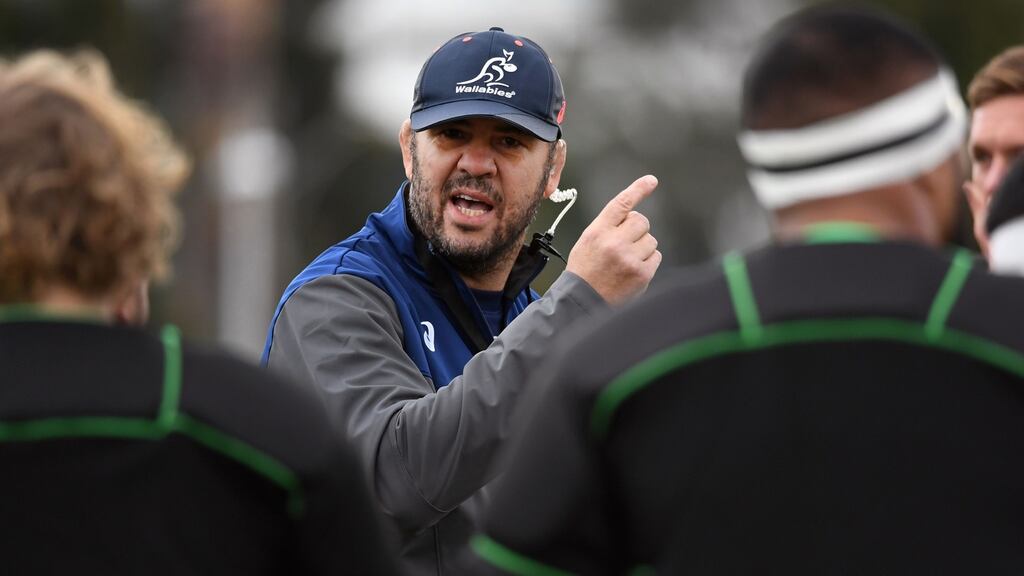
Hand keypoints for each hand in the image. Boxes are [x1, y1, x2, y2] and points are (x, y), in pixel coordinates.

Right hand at [566, 175, 661, 304]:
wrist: (582, 301)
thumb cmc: (585, 271)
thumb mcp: (587, 241)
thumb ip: (607, 226)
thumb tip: (632, 215)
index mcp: (598, 231)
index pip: (621, 204)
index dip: (638, 189)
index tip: (651, 181)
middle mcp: (614, 242)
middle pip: (641, 221)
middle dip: (637, 230)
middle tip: (625, 243)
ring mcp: (629, 258)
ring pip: (651, 240)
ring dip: (642, 247)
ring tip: (626, 261)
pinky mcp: (641, 273)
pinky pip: (656, 256)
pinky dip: (647, 262)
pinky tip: (633, 270)